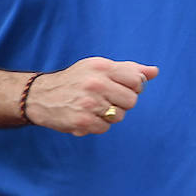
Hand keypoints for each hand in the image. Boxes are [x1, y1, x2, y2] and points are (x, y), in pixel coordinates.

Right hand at [25, 57, 158, 135]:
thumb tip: (154, 72)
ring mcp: (89, 103)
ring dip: (109, 115)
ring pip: (119, 116)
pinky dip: (98, 125)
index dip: (134, 87)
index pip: (137, 80)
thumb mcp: (99, 68)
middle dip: (122, 103)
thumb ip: (129, 69)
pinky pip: (105, 128)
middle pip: (131, 101)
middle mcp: (96, 83)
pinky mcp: (82, 121)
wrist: (40, 95)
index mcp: (102, 67)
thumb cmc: (76, 80)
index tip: (122, 88)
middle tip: (106, 99)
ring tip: (93, 107)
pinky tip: (86, 116)